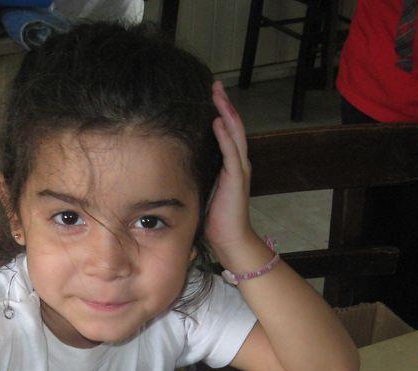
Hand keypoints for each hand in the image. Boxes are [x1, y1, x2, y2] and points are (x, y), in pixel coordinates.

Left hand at [204, 81, 262, 262]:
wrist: (230, 240)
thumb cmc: (215, 219)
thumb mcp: (203, 189)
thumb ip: (197, 173)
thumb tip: (177, 162)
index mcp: (230, 165)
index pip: (226, 132)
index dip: (220, 112)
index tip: (210, 95)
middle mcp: (238, 163)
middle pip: (233, 126)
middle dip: (224, 104)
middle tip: (215, 84)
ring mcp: (239, 170)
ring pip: (235, 133)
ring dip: (227, 112)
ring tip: (218, 94)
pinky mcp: (236, 179)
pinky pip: (232, 152)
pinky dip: (225, 135)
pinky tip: (218, 121)